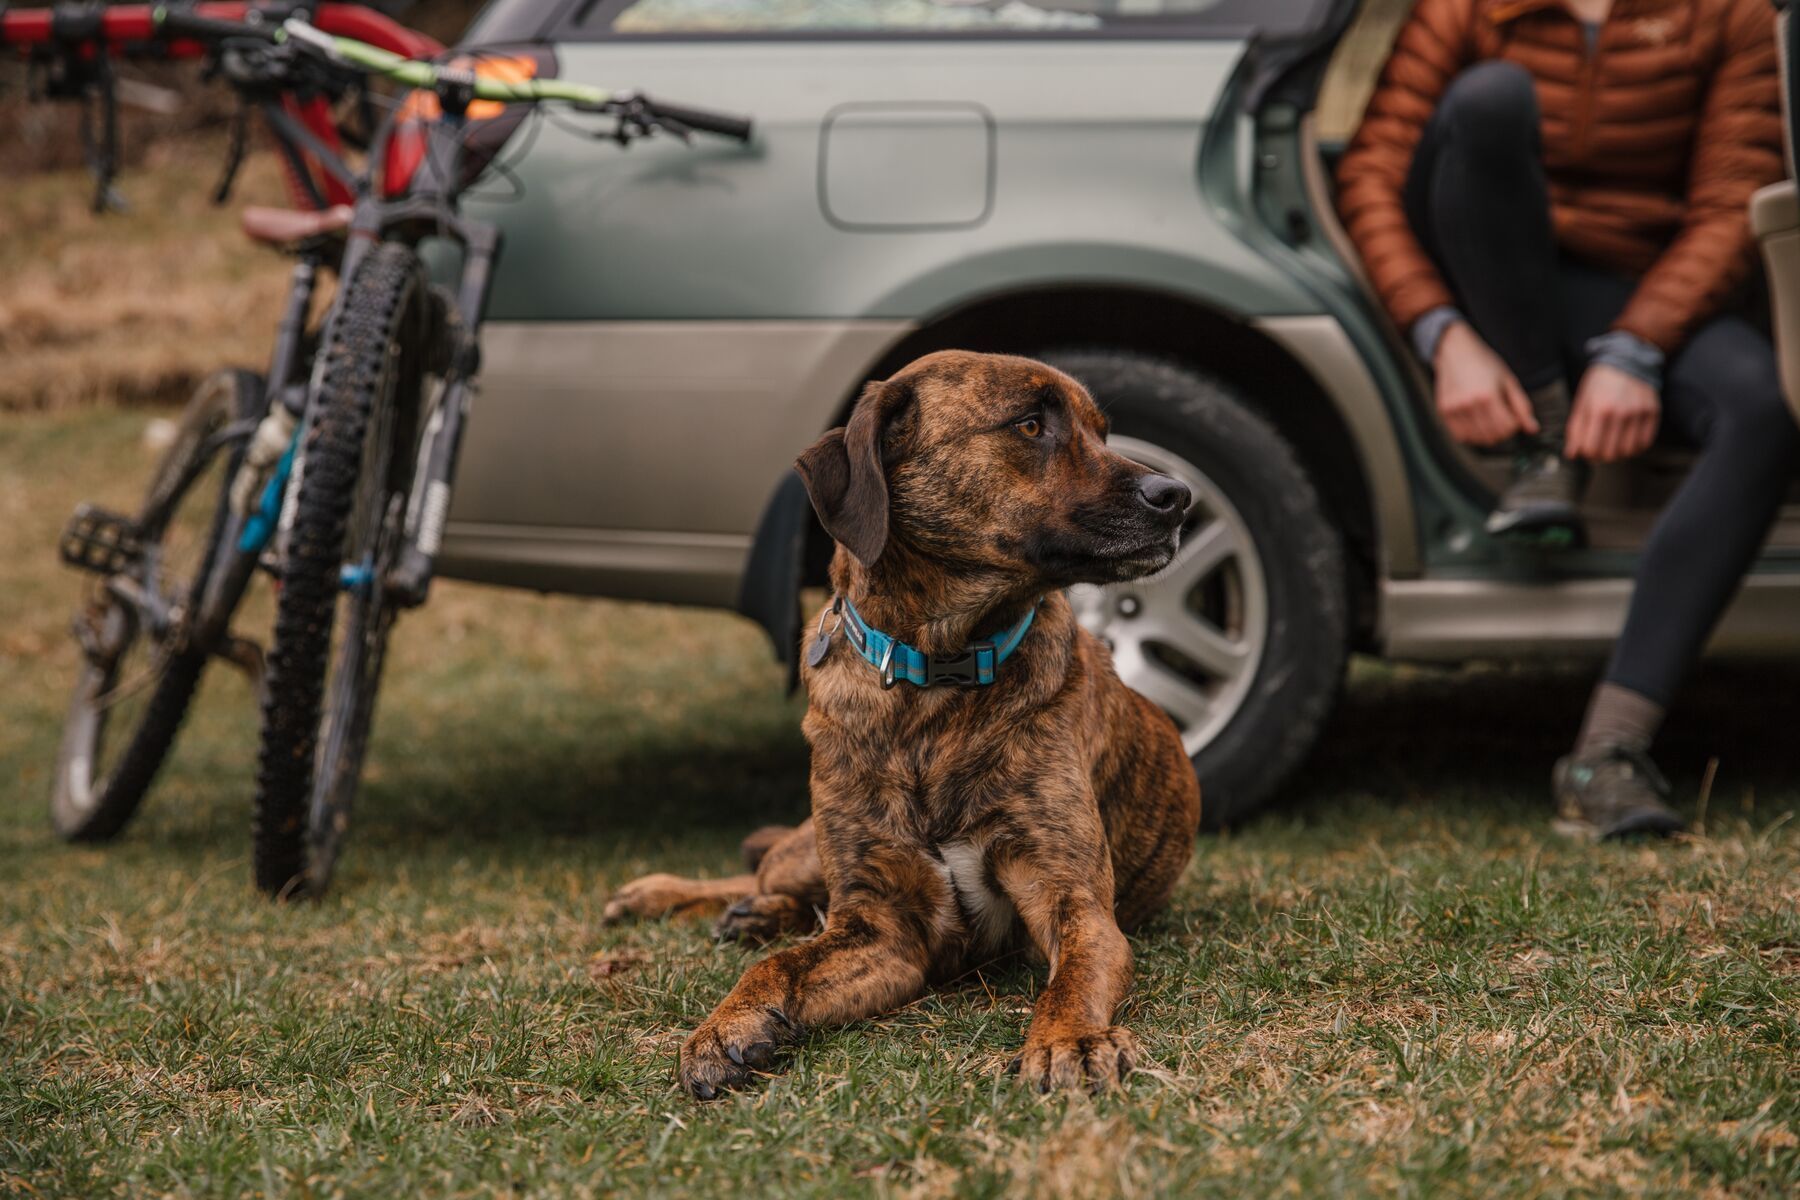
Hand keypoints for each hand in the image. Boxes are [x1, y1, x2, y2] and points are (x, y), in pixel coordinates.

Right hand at [1432, 322, 1539, 446]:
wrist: (1456, 351)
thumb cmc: (1485, 363)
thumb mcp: (1508, 380)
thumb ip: (1521, 406)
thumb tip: (1533, 429)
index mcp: (1488, 396)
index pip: (1507, 426)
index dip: (1514, 426)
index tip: (1513, 418)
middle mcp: (1469, 404)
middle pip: (1492, 435)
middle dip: (1502, 432)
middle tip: (1503, 421)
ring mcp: (1455, 409)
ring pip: (1476, 438)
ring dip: (1487, 436)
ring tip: (1490, 423)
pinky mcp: (1444, 411)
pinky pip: (1459, 436)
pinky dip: (1470, 436)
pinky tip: (1476, 425)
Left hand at [1566, 364, 1658, 462]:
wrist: (1626, 361)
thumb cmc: (1599, 384)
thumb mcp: (1582, 402)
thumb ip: (1575, 429)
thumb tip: (1572, 454)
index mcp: (1599, 410)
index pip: (1592, 448)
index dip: (1587, 455)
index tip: (1586, 451)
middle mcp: (1621, 412)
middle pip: (1610, 454)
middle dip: (1601, 456)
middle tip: (1599, 450)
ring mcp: (1639, 413)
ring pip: (1628, 451)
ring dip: (1619, 454)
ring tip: (1613, 445)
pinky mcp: (1653, 412)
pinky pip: (1645, 442)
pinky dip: (1635, 447)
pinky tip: (1627, 441)